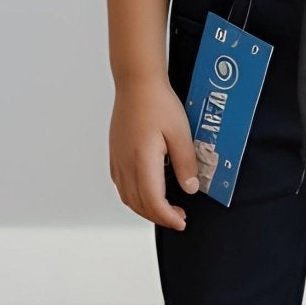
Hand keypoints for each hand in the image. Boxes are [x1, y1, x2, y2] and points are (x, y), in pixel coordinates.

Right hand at [110, 74, 198, 229]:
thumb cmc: (158, 103)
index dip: (168, 217)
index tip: (182, 221)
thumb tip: (190, 188)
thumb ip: (186, 163)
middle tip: (179, 216)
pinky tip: (148, 192)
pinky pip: (122, 185)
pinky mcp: (115, 155)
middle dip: (159, 216)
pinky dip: (135, 197)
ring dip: (146, 209)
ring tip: (166, 207)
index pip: (153, 202)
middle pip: (139, 204)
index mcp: (142, 160)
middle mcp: (125, 164)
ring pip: (127, 197)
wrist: (136, 83)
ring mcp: (117, 160)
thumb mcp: (180, 133)